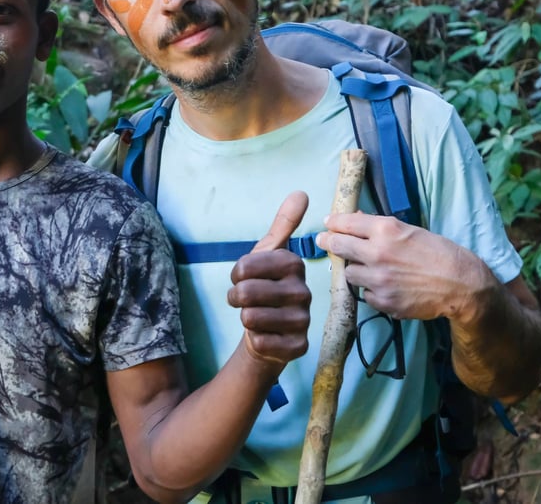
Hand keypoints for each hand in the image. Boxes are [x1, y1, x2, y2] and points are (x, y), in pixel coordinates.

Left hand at [227, 191, 311, 366]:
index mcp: (294, 264)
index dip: (236, 275)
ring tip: (255, 316)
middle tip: (245, 300)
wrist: (269, 329)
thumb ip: (283, 224)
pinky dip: (254, 339)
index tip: (244, 277)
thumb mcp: (268, 253)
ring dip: (244, 318)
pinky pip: (258, 340)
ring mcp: (303, 320)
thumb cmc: (266, 286)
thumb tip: (300, 192)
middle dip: (236, 298)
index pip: (244, 267)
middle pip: (246, 293)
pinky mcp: (298, 347)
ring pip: (250, 317)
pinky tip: (265, 335)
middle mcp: (304, 291)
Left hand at [316, 212, 493, 321]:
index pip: (346, 223)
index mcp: (385, 230)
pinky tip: (388, 287)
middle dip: (329, 243)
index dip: (334, 223)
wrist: (462, 285)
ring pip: (349, 274)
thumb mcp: (411, 231)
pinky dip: (372, 291)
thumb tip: (357, 220)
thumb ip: (381, 227)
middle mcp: (377, 253)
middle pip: (338, 247)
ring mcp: (378, 280)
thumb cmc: (440, 253)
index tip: (328, 224)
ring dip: (356, 270)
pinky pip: (365, 295)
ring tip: (372, 270)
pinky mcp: (383, 302)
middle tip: (324, 242)